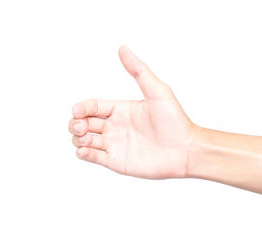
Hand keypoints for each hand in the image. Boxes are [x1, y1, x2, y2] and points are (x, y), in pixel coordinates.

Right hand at [68, 46, 196, 178]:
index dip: (81, 107)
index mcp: (122, 109)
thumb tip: (123, 48)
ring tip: (85, 138)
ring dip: (77, 138)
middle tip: (80, 126)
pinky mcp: (117, 161)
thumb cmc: (175, 121)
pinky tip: (84, 150)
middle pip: (84, 122)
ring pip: (84, 140)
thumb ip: (139, 71)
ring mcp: (115, 144)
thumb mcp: (157, 91)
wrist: (186, 151)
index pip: (93, 106)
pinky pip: (93, 157)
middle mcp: (116, 126)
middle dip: (75, 123)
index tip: (77, 110)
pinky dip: (83, 154)